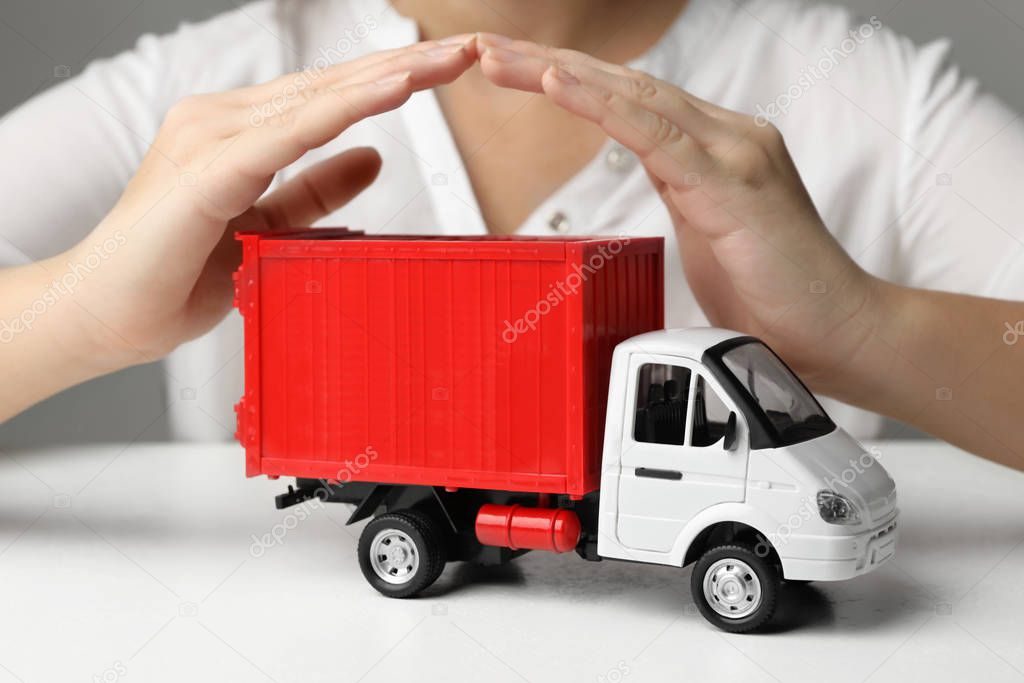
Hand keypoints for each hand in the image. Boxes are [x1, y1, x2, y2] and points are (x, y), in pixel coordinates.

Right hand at [66, 36, 477, 371]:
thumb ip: (315, 191)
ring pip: (316, 100)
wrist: (106, 317)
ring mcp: (210, 140)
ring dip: (387, 78)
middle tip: (468, 51)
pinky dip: (343, 112)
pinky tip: (391, 92)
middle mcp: (222, 122)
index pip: (328, 98)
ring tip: (445, 62)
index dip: (389, 81)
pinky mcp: (206, 172)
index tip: (447, 71)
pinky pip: (287, 137)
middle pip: (330, 87)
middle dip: (404, 67)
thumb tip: (375, 157)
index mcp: (239, 134)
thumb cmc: (176, 276)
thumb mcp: (271, 229)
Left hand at [477, 35, 882, 389]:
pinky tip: (556, 84)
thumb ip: (680, 197)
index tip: (512, 69)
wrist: (839, 332)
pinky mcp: (733, 184)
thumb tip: (644, 188)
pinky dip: (601, 106)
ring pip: (632, 98)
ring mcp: (732, 154)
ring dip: (556, 74)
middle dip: (545, 63)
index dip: (569, 81)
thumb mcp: (708, 233)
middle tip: (483, 48)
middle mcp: (725, 137)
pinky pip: (655, 136)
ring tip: (498, 58)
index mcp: (714, 147)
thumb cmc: (773, 293)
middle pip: (623, 85)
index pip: (630, 100)